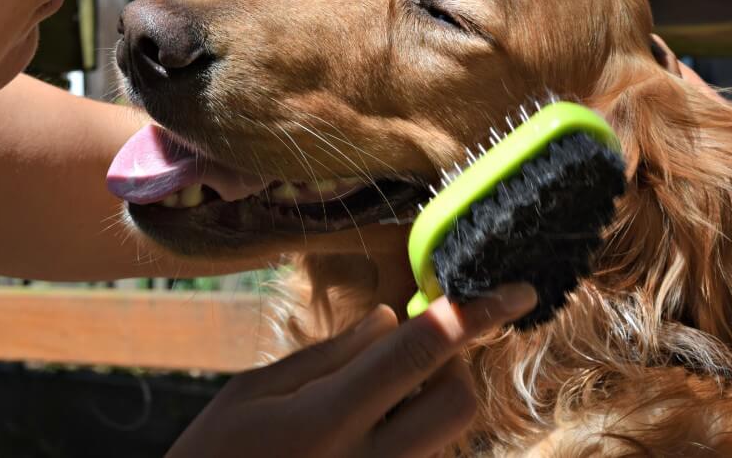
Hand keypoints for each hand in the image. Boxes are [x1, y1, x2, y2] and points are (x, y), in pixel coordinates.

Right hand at [166, 283, 537, 457]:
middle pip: (456, 401)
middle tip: (413, 349)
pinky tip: (371, 426)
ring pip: (447, 436)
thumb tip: (391, 318)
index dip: (472, 314)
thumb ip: (329, 355)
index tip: (516, 291)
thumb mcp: (254, 393)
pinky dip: (412, 433)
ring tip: (378, 395)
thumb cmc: (215, 457)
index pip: (417, 353)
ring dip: (433, 400)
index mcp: (326, 419)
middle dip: (453, 364)